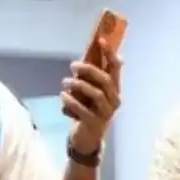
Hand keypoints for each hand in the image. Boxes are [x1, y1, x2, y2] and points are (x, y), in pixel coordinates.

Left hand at [62, 39, 122, 153]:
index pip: (116, 68)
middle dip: (88, 69)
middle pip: (105, 80)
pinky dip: (70, 100)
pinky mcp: (94, 123)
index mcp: (114, 89)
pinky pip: (82, 109)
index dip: (109, 54)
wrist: (85, 138)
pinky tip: (63, 96)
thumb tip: (80, 62)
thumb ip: (88, 79)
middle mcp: (114, 100)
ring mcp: (106, 112)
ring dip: (77, 84)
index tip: (101, 40)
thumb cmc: (87, 110)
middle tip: (72, 65)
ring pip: (95, 93)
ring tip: (64, 82)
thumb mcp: (88, 93)